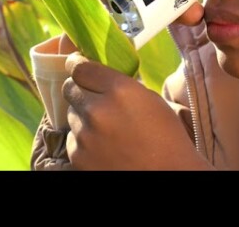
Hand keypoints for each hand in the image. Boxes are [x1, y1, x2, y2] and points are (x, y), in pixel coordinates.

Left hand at [62, 52, 211, 169]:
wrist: (168, 175)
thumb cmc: (168, 138)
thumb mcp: (152, 101)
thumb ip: (123, 87)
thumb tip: (102, 79)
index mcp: (120, 91)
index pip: (80, 68)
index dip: (77, 64)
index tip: (76, 64)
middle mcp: (97, 110)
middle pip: (70, 89)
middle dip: (80, 90)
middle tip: (94, 99)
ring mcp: (85, 137)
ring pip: (71, 116)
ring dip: (83, 118)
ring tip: (106, 129)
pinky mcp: (77, 159)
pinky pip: (72, 140)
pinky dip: (83, 141)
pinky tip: (103, 147)